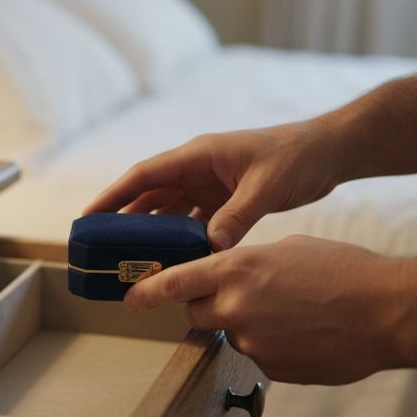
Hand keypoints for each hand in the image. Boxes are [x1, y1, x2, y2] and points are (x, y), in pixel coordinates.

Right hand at [82, 121, 344, 250]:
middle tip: (101, 249)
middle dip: (124, 220)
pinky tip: (173, 263)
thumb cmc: (297, 157)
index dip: (113, 196)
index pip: (144, 176)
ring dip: (151, 234)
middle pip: (149, 196)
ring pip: (169, 212)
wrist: (328, 153)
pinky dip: (181, 242)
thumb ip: (238, 216)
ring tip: (130, 262)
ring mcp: (210, 184)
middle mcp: (198, 168)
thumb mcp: (266, 186)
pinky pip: (193, 223)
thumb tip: (212, 247)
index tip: (88, 218)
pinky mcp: (225, 200)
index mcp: (199, 155)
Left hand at [124, 235, 408, 384]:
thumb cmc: (345, 271)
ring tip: (296, 315)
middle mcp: (236, 308)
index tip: (129, 300)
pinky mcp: (272, 369)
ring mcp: (253, 343)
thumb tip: (235, 277)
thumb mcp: (289, 249)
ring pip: (234, 336)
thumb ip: (250, 263)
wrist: (387, 311)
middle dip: (210, 308)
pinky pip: (261, 357)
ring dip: (252, 327)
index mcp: (236, 270)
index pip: (173, 284)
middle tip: (244, 299)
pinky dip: (276, 347)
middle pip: (197, 315)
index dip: (147, 293)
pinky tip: (307, 334)